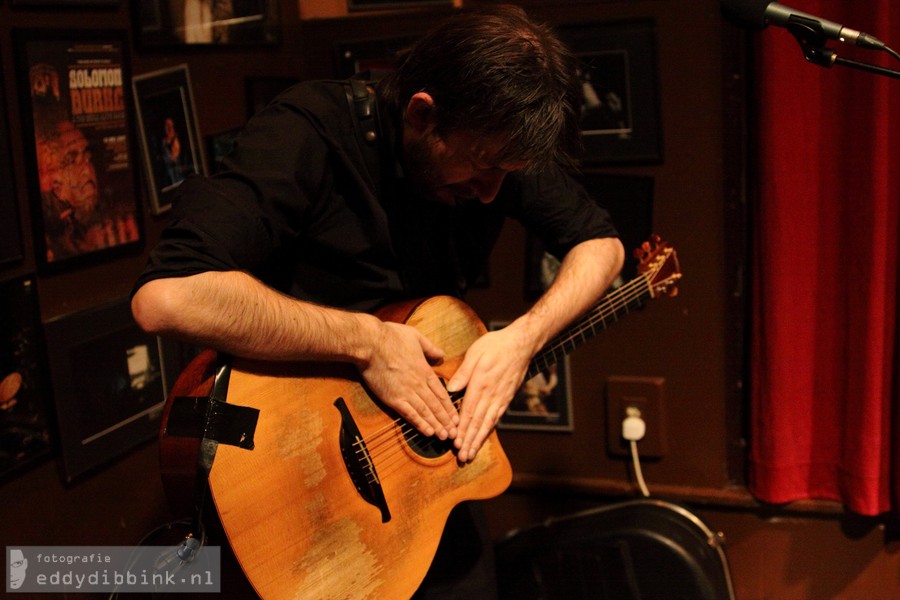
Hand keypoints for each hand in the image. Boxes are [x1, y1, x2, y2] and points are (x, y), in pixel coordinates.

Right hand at [359, 322, 458, 439]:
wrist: (370, 343)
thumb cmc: (391, 336)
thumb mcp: (416, 337)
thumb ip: (431, 348)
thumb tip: (442, 356)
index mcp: (425, 370)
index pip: (441, 392)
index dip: (450, 407)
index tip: (456, 417)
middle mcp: (419, 384)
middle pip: (436, 406)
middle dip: (447, 421)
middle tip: (454, 433)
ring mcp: (406, 392)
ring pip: (426, 412)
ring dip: (437, 425)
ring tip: (445, 436)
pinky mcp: (393, 398)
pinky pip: (410, 414)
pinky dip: (420, 424)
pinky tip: (428, 432)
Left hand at [447, 326, 532, 461]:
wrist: (521, 343)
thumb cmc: (495, 345)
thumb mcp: (476, 353)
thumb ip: (463, 373)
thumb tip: (450, 389)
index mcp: (481, 383)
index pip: (469, 411)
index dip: (462, 430)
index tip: (455, 443)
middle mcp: (491, 394)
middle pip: (478, 422)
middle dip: (469, 441)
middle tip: (462, 457)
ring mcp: (501, 398)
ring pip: (488, 423)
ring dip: (478, 440)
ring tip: (471, 454)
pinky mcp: (507, 398)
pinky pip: (497, 417)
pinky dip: (489, 430)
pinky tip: (483, 438)